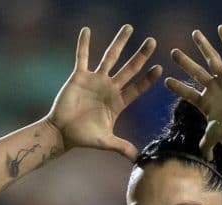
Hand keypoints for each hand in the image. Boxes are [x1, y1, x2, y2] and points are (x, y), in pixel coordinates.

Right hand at [47, 25, 161, 159]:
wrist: (61, 132)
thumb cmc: (83, 137)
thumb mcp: (105, 141)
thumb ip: (122, 146)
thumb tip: (138, 159)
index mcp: (118, 102)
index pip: (137, 88)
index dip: (148, 79)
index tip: (160, 68)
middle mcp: (109, 88)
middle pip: (129, 68)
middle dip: (141, 55)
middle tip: (153, 41)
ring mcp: (95, 80)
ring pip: (110, 57)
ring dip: (119, 43)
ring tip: (129, 28)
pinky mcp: (79, 76)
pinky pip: (82, 56)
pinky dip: (84, 44)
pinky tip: (87, 30)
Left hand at [165, 25, 221, 158]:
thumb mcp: (215, 135)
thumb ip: (207, 144)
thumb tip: (205, 158)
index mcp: (206, 101)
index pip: (187, 92)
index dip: (177, 87)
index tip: (166, 81)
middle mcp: (213, 87)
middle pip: (195, 71)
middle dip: (184, 62)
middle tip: (173, 52)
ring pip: (210, 59)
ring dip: (202, 46)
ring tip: (194, 33)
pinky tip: (220, 28)